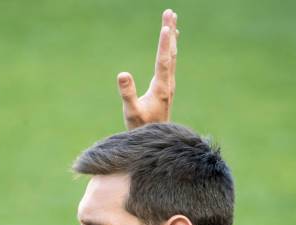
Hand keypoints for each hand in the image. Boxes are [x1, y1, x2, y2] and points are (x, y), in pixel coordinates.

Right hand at [118, 9, 178, 129]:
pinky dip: (170, 49)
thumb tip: (122, 74)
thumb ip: (127, 93)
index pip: (163, 60)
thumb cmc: (141, 127)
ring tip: (172, 21)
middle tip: (170, 12)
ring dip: (171, 38)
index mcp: (161, 87)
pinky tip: (171, 45)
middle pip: (171, 53)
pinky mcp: (166, 87)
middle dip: (170, 32)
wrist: (155, 140)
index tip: (166, 25)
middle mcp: (168, 84)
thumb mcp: (130, 111)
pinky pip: (170, 62)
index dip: (164, 42)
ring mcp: (168, 85)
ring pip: (172, 56)